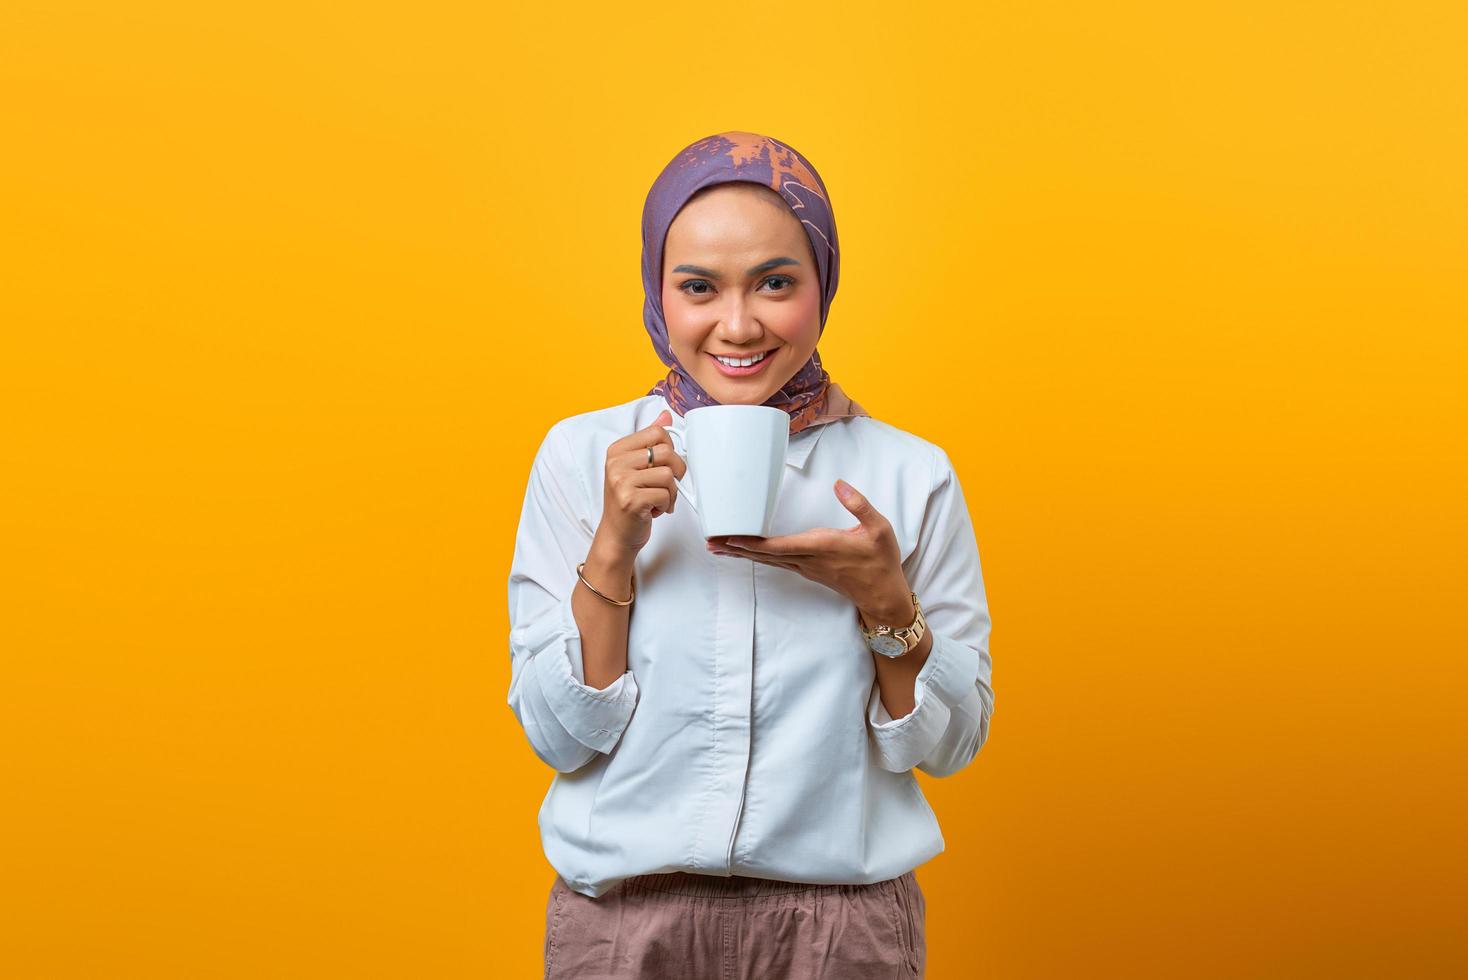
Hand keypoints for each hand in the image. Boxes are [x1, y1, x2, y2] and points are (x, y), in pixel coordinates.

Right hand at [592, 409, 687, 559]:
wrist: (617, 534)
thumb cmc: (629, 501)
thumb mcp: (636, 467)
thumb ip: (650, 441)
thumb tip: (666, 415)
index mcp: (617, 450)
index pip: (657, 432)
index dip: (670, 449)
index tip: (664, 464)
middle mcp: (616, 463)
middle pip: (666, 452)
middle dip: (675, 472)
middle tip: (666, 485)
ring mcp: (621, 482)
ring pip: (668, 475)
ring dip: (671, 493)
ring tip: (657, 500)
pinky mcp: (630, 500)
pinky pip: (665, 495)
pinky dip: (666, 505)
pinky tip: (653, 510)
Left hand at [707, 479, 912, 622]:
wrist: (883, 596)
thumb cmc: (881, 561)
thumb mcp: (879, 528)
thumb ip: (859, 505)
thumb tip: (839, 484)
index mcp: (822, 547)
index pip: (780, 545)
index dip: (753, 542)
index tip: (731, 538)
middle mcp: (808, 559)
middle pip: (765, 554)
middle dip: (737, 548)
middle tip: (711, 542)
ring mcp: (806, 567)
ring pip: (768, 560)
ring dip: (742, 554)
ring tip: (718, 547)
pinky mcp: (808, 570)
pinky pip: (776, 562)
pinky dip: (757, 557)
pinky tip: (746, 553)